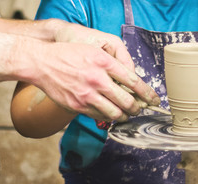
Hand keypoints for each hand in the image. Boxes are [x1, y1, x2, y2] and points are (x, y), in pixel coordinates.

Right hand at [31, 24, 158, 121]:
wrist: (42, 63)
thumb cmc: (69, 55)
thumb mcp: (94, 52)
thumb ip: (113, 66)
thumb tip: (130, 81)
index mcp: (104, 62)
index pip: (134, 81)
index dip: (148, 93)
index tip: (155, 100)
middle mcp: (97, 79)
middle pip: (127, 101)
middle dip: (138, 108)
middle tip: (140, 109)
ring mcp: (87, 94)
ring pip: (115, 113)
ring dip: (125, 116)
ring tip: (127, 115)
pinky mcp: (78, 106)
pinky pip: (100, 117)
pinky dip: (109, 118)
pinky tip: (111, 115)